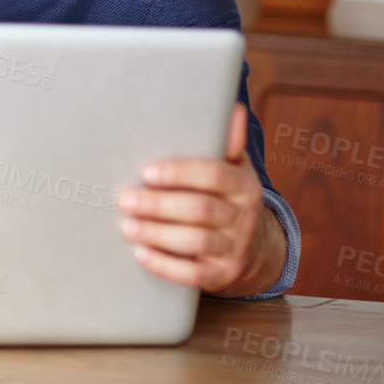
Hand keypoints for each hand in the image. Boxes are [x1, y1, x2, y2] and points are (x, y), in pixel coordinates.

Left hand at [118, 104, 286, 295]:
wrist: (258, 247)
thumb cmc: (231, 196)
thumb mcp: (235, 168)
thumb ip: (228, 142)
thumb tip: (232, 107)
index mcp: (245, 186)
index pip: (214, 175)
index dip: (180, 172)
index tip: (148, 171)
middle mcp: (244, 218)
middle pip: (200, 210)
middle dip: (159, 205)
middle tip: (125, 199)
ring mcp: (236, 249)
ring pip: (195, 243)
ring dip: (157, 234)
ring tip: (127, 225)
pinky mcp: (223, 276)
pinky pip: (193, 275)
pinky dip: (166, 265)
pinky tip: (142, 254)